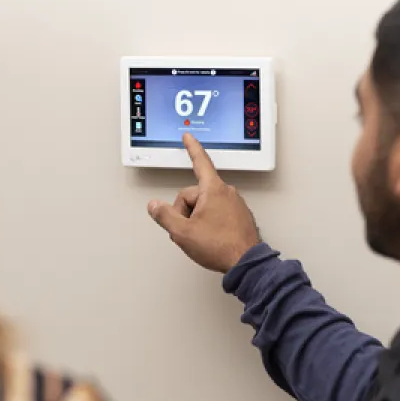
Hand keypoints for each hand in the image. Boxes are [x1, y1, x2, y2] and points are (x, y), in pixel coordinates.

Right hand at [147, 133, 261, 272]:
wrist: (245, 263)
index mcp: (213, 190)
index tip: (188, 137)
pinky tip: (210, 238)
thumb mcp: (183, 232)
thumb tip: (154, 206)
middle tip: (187, 230)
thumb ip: (165, 216)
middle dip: (185, 211)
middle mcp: (227, 193)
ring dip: (197, 219)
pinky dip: (209, 223)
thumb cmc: (220, 246)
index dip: (191, 148)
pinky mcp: (239, 217)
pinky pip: (217, 213)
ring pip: (205, 205)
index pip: (200, 162)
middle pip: (194, 193)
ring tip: (201, 238)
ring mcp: (235, 205)